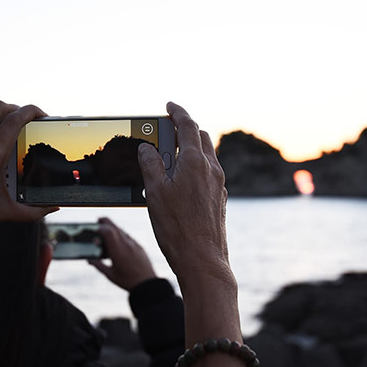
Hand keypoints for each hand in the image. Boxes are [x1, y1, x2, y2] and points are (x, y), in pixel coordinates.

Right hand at [89, 217, 155, 291]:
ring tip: (107, 229)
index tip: (95, 228)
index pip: (108, 231)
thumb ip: (98, 265)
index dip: (100, 227)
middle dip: (106, 221)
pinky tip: (117, 239)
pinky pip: (128, 236)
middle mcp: (126, 244)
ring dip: (114, 228)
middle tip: (99, 219)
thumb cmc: (127, 281)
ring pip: (122, 231)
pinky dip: (121, 234)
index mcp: (117, 251)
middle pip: (115, 227)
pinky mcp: (139, 246)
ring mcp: (134, 244)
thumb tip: (89, 260)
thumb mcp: (110, 275)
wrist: (147, 284)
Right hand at [137, 102, 232, 290]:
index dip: (177, 112)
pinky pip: (208, 173)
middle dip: (184, 129)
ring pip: (206, 155)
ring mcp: (218, 185)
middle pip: (200, 137)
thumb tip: (146, 148)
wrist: (203, 261)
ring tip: (170, 157)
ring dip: (190, 149)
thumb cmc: (177, 228)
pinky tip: (181, 181)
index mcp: (194, 162)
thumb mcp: (154, 192)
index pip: (188, 125)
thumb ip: (150, 165)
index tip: (169, 105)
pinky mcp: (219, 199)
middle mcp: (211, 169)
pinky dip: (195, 167)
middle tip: (166, 130)